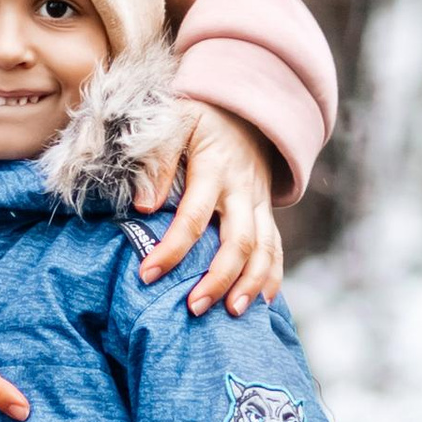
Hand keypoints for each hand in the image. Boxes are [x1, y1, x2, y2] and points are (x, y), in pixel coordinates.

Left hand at [135, 99, 282, 315]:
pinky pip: (277, 248)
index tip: (148, 275)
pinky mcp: (267, 211)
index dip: (172, 249)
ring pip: (264, 250)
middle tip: (194, 308)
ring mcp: (259, 202)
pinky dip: (272, 276)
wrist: (244, 106)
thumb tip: (144, 206)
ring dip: (250, 284)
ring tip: (231, 314)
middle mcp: (242, 189)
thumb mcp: (175, 123)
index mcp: (215, 168)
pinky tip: (261, 303)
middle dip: (218, 279)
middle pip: (238, 242)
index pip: (194, 216)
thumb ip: (158, 160)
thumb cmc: (199, 118)